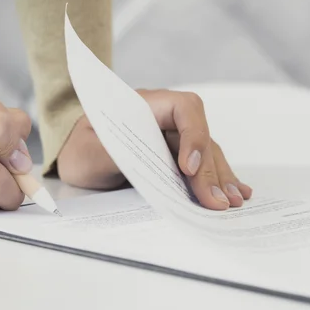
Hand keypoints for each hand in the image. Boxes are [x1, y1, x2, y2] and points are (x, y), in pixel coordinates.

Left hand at [56, 89, 251, 210]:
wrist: (73, 159)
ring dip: (220, 178)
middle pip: (200, 137)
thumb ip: (112, 155)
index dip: (193, 135)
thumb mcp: (86, 153)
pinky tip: (236, 194)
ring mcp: (173, 138)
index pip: (183, 108)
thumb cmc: (79, 149)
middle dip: (209, 171)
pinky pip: (203, 166)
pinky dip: (219, 180)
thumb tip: (143, 165)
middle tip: (217, 203)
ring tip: (232, 203)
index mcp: (145, 105)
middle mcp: (165, 118)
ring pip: (207, 154)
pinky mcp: (175, 159)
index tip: (188, 169)